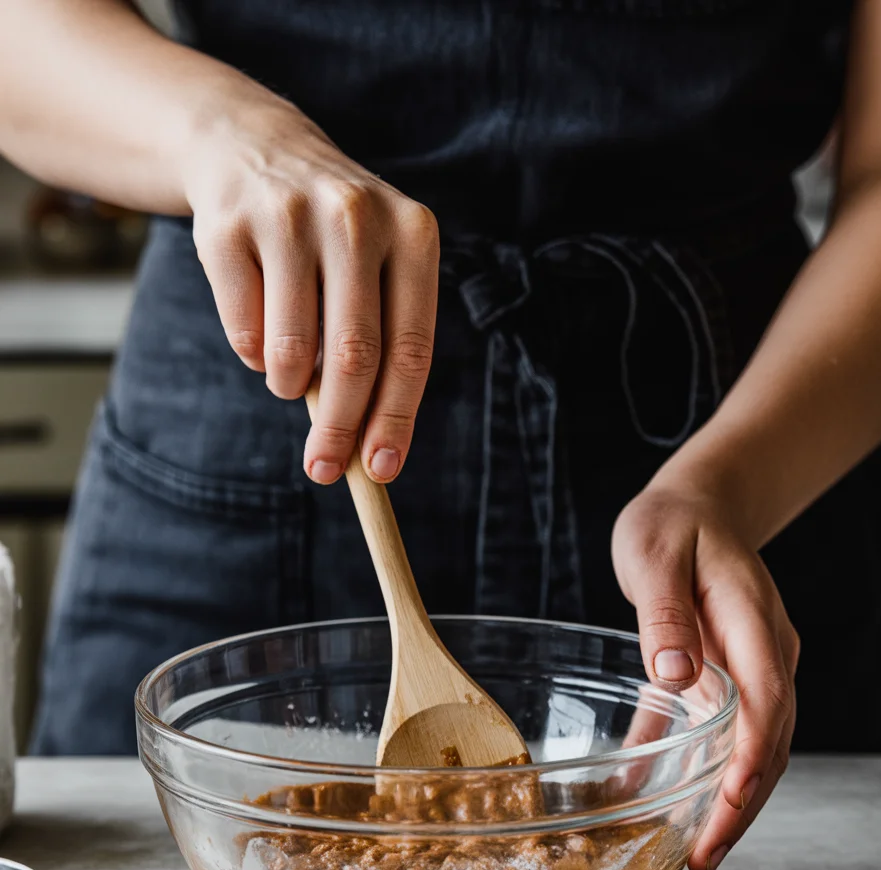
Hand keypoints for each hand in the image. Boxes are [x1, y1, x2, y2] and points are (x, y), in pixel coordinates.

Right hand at [182, 82, 438, 483]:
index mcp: (412, 233)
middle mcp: (356, 216)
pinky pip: (243, 331)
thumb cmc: (333, 238)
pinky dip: (254, 356)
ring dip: (289, 387)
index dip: (396, 418)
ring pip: (291, 350)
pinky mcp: (227, 225)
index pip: (411, 348)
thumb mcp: (377, 270)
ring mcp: (288, 216)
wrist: (253, 148)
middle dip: (340, 427)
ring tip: (291, 380)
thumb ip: (382, 347)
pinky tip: (262, 335)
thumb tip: (371, 452)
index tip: (382, 470)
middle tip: (325, 469)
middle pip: (354, 357)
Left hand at [611, 484, 798, 869]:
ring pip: (760, 745)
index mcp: (751, 618)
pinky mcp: (736, 675)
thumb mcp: (655, 553)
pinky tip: (687, 809)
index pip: (765, 697)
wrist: (700, 505)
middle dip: (745, 803)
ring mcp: (758, 664)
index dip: (751, 757)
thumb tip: (678, 677)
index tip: (729, 805)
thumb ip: (665, 614)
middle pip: (771, 737)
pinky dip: (717, 775)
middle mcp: (767, 649)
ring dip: (737, 801)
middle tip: (707, 858)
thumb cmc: (672, 525)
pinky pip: (734, 734)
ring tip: (704, 854)